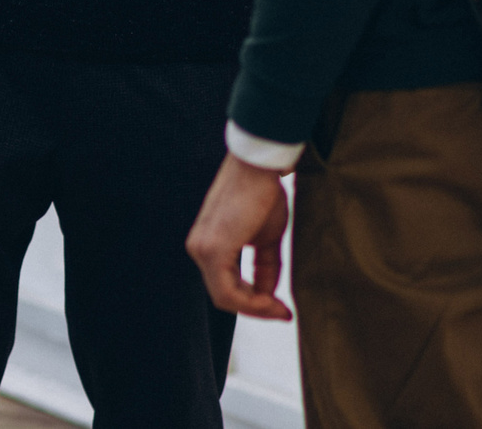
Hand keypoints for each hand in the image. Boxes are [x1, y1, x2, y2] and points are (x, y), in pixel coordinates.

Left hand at [186, 153, 292, 320]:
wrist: (259, 167)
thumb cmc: (263, 195)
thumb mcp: (266, 239)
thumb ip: (265, 268)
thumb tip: (268, 296)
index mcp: (208, 245)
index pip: (226, 286)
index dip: (254, 303)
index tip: (281, 309)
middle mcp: (198, 248)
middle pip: (224, 295)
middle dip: (256, 308)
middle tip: (284, 313)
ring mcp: (202, 249)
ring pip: (225, 297)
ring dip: (255, 308)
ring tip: (280, 308)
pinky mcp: (212, 250)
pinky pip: (227, 291)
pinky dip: (250, 302)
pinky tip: (271, 302)